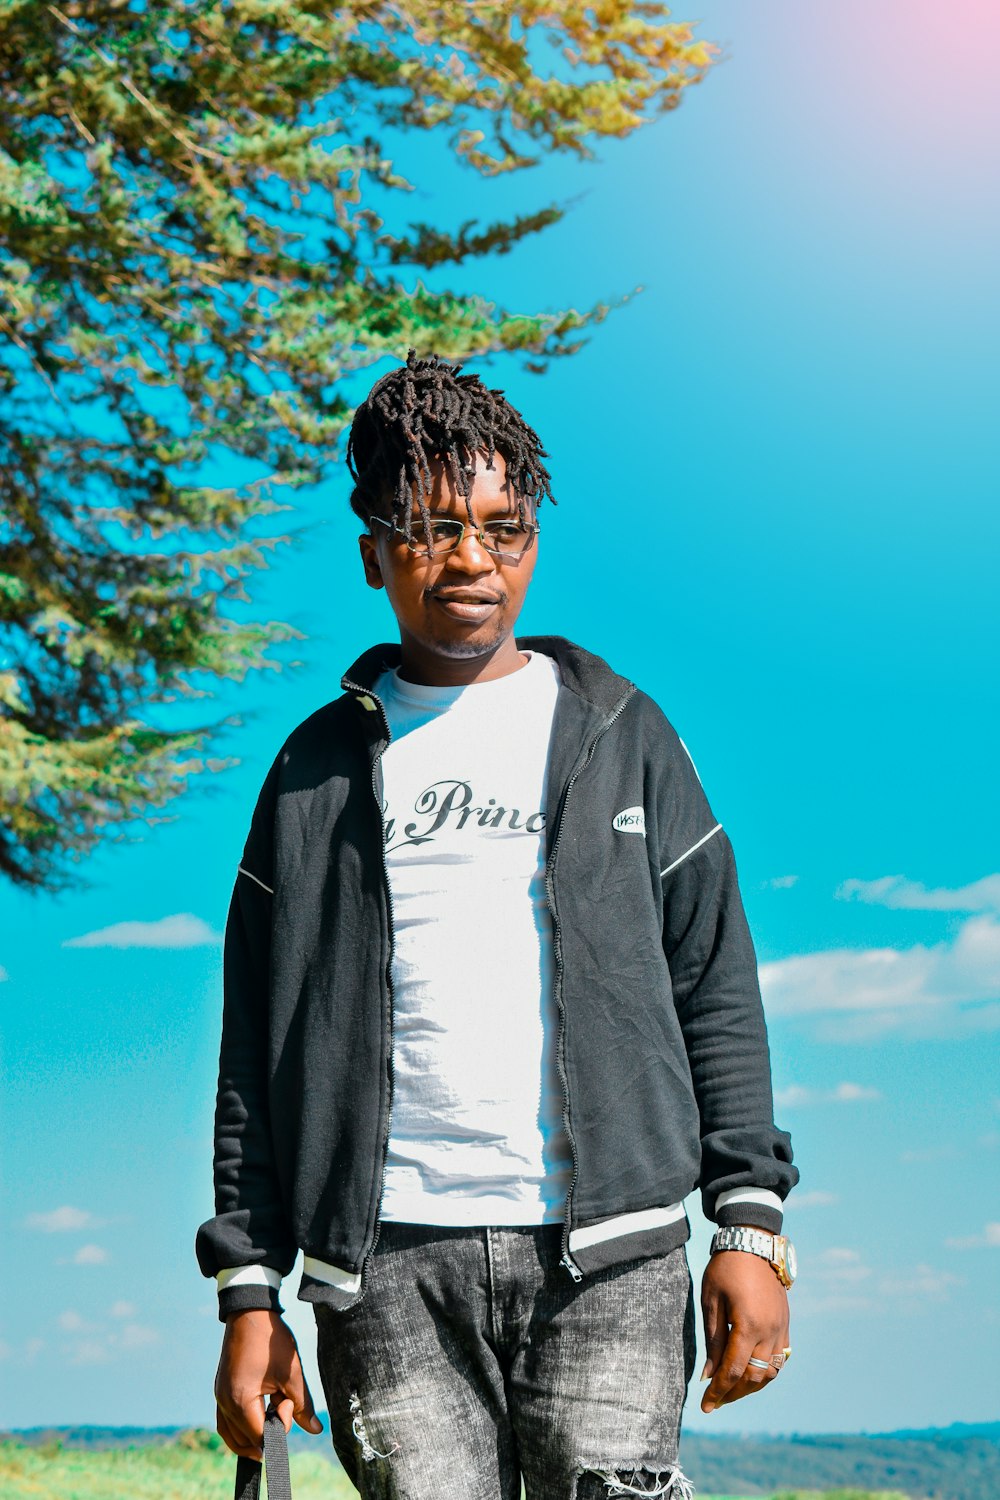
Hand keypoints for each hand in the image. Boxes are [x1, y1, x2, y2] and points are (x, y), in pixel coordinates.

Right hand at [215, 1308, 323, 1460]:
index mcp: (240, 1400)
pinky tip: (257, 1420)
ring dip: (252, 1436)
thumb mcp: (291, 1373)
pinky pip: (226, 1422)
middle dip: (267, 1432)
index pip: (260, 1437)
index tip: (288, 1400)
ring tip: (273, 1422)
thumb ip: (302, 1405)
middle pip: (244, 1441)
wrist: (250, 1312)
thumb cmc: (270, 1340)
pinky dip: (240, 1429)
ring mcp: (219, 1397)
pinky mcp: (220, 1391)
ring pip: (232, 1435)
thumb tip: (315, 1429)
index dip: (280, 1426)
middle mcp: (224, 1403)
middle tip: (282, 1406)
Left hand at [700, 1249, 789, 1413]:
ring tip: (730, 1392)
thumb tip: (708, 1375)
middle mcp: (770, 1331)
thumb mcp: (711, 1301)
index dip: (718, 1391)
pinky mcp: (785, 1324)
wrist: (753, 1243)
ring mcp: (781, 1328)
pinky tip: (750, 1375)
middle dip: (733, 1394)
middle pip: (754, 1377)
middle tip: (714, 1402)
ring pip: (770, 1373)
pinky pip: (780, 1359)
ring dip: (750, 1387)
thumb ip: (713, 1341)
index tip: (705, 1405)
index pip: (733, 1370)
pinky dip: (765, 1372)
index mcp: (748, 1325)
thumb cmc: (725, 1269)